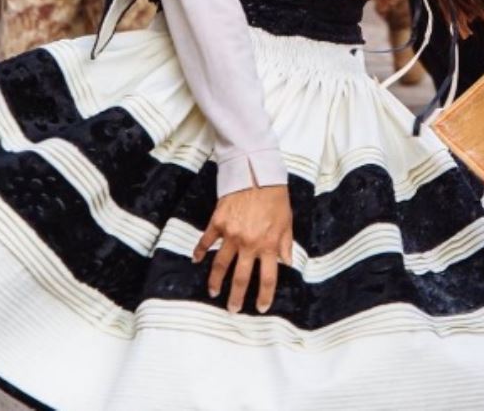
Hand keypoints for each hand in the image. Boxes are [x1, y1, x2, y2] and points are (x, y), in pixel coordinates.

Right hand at [192, 184, 292, 313]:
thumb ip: (286, 244)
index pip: (267, 278)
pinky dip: (200, 252)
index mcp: (269, 245)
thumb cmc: (275, 197)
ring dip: (215, 281)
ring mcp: (231, 235)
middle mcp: (249, 244)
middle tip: (232, 309)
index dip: (264, 296)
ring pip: (220, 265)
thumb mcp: (287, 221)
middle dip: (236, 297)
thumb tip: (287, 263)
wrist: (256, 173)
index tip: (260, 307)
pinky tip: (196, 260)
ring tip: (213, 292)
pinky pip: (206, 242)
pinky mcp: (217, 223)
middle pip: (241, 278)